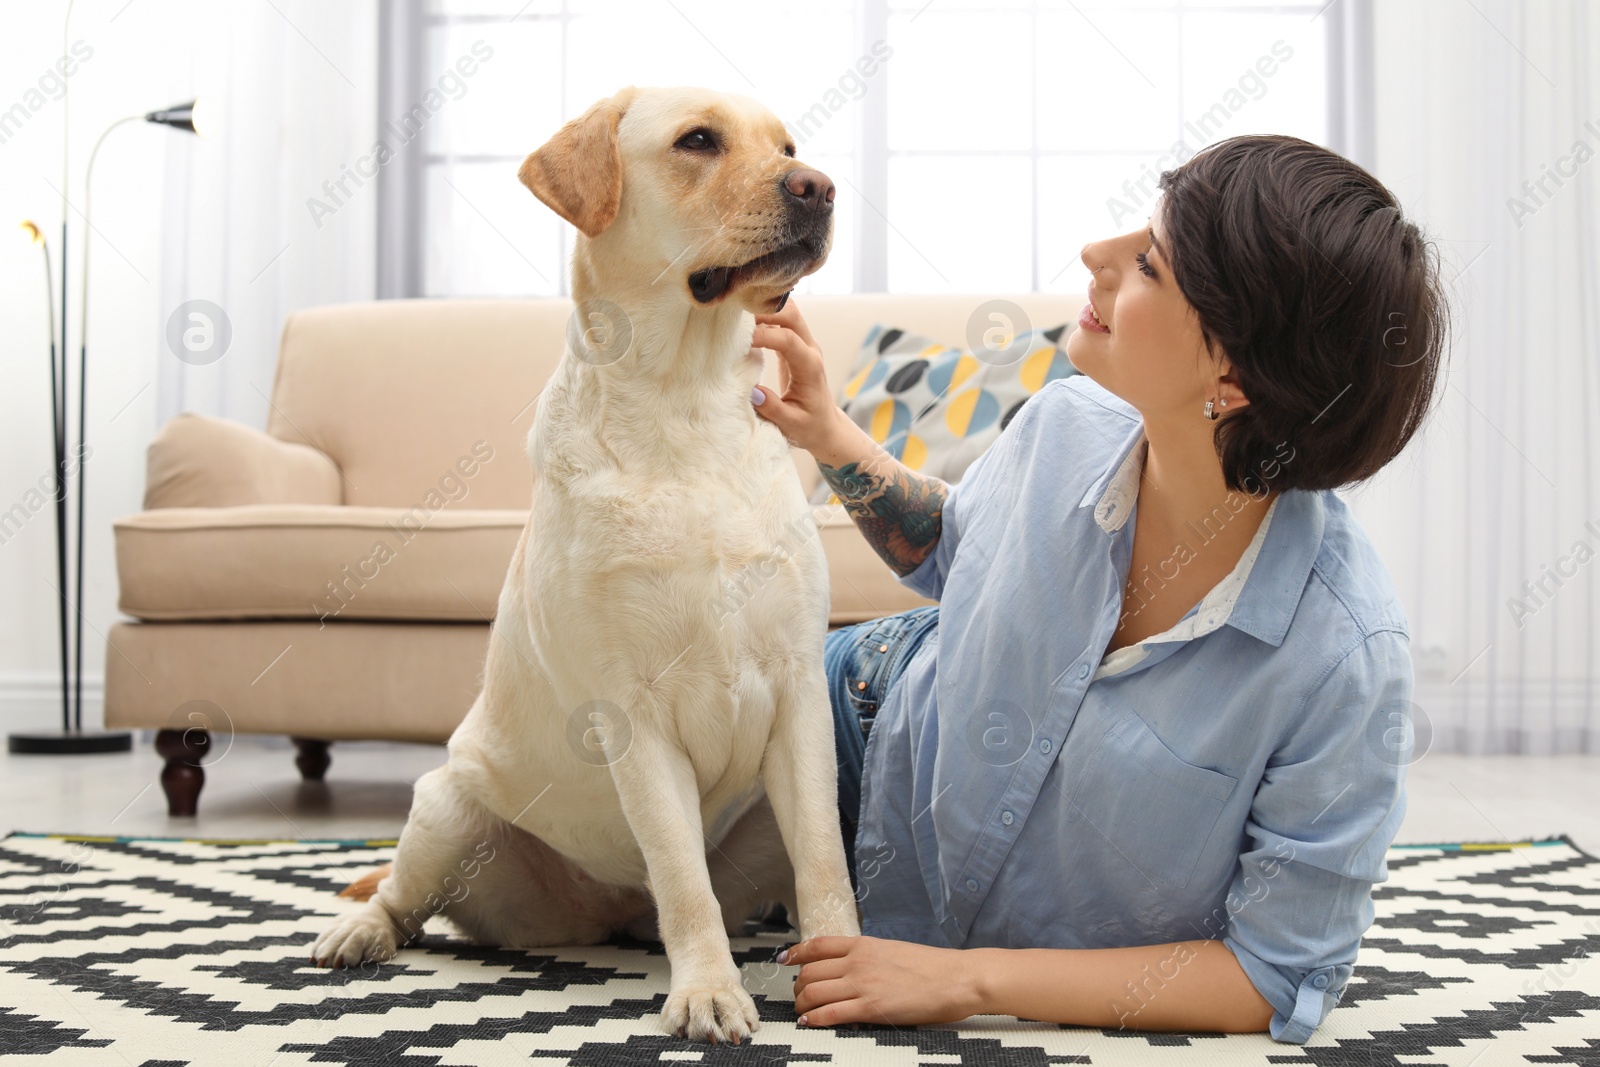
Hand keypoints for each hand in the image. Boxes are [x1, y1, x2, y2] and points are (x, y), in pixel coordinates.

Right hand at [748, 299, 850, 458]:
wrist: (825, 425)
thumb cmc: (810, 426)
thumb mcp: (791, 423)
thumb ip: (773, 408)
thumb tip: (753, 391)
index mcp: (810, 366)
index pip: (787, 339)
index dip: (763, 335)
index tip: (737, 341)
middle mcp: (809, 349)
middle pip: (790, 314)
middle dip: (763, 311)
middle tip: (734, 321)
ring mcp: (803, 345)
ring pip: (785, 312)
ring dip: (762, 311)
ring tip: (736, 321)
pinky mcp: (793, 346)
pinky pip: (779, 322)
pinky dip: (762, 318)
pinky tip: (743, 327)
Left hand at [785, 935, 984, 1027]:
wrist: (956, 978)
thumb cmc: (931, 967)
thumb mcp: (893, 951)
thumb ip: (868, 957)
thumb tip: (850, 967)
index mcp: (864, 945)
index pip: (818, 945)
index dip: (796, 953)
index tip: (784, 960)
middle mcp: (858, 961)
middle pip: (810, 971)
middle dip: (798, 986)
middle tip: (799, 996)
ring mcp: (863, 984)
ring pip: (813, 992)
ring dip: (802, 1004)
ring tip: (802, 1012)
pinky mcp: (871, 1008)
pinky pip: (830, 1014)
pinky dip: (814, 1019)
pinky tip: (809, 1022)